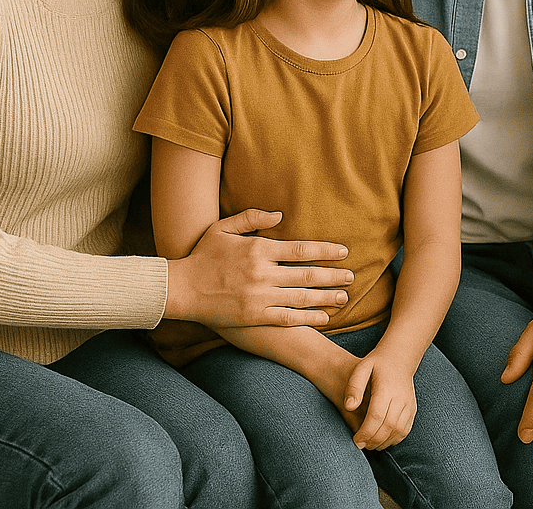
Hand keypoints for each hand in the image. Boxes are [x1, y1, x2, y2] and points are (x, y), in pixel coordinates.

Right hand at [165, 208, 352, 327]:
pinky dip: (308, 318)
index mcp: (258, 249)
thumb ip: (251, 217)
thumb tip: (280, 214)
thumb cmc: (202, 256)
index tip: (343, 251)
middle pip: (307, 274)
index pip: (301, 249)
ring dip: (326, 297)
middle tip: (351, 276)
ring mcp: (259, 297)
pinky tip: (324, 317)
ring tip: (344, 297)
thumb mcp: (223, 228)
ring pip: (302, 297)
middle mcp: (262, 273)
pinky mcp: (254, 316)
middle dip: (333, 275)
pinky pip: (288, 318)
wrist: (181, 289)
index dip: (326, 250)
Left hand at [344, 349, 417, 450]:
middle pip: (388, 426)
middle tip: (361, 445)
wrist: (399, 358)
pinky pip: (405, 430)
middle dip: (373, 440)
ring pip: (398, 431)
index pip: (376, 416)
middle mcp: (401, 397)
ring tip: (370, 445)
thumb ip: (353, 387)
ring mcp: (409, 404)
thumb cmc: (376, 364)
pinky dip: (394, 439)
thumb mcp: (361, 368)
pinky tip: (382, 440)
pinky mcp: (413, 409)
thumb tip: (349, 407)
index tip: (355, 440)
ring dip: (383, 442)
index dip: (365, 432)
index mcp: (386, 388)